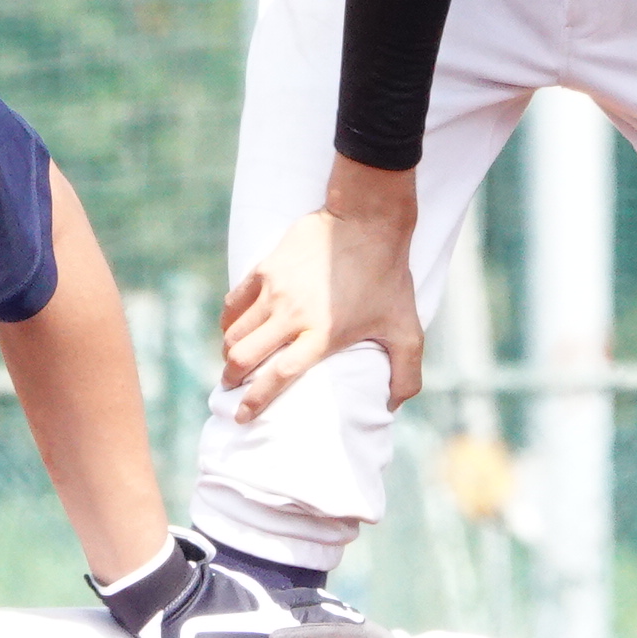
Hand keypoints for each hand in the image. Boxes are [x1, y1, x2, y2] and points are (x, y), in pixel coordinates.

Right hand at [221, 168, 422, 421]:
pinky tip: (234, 328)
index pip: (278, 377)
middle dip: (232, 378)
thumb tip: (391, 406)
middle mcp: (292, 315)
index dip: (255, 402)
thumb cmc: (388, 278)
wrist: (367, 221)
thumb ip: (406, 373)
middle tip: (232, 387)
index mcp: (322, 335)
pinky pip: (234, 302)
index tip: (241, 417)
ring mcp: (275, 290)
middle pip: (244, 357)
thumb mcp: (407, 329)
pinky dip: (229, 321)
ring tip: (234, 361)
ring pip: (234, 332)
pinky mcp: (265, 268)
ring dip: (230, 352)